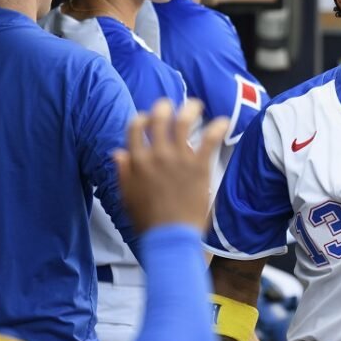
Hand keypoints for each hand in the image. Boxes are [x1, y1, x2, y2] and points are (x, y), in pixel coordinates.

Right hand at [112, 99, 228, 232]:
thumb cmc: (148, 220)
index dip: (141, 118)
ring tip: (196, 104)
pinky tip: (223, 121)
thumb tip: (118, 153)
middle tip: (171, 104)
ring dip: (190, 109)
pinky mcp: (199, 166)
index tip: (148, 117)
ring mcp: (178, 159)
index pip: (135, 128)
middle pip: (158, 118)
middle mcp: (156, 155)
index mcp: (137, 161)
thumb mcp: (127, 197)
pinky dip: (217, 127)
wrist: (170, 236)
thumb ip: (123, 172)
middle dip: (164, 106)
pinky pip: (209, 139)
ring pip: (183, 122)